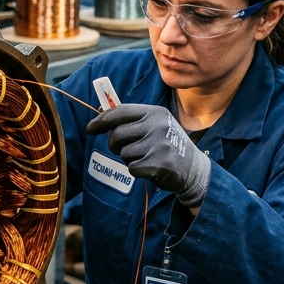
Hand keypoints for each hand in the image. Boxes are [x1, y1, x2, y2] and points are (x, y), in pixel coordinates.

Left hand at [87, 103, 211, 207]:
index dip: (101, 121)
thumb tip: (99, 119)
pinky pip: (132, 168)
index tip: (90, 129)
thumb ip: (132, 121)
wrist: (194, 169)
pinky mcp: (160, 163)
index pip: (120, 112)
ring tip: (147, 158)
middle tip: (128, 150)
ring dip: (130, 159)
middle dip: (116, 146)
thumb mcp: (155, 125)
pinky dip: (137, 171)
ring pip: (124, 153)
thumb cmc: (166, 145)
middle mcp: (157, 125)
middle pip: (117, 134)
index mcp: (154, 112)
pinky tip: (151, 168)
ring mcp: (159, 144)